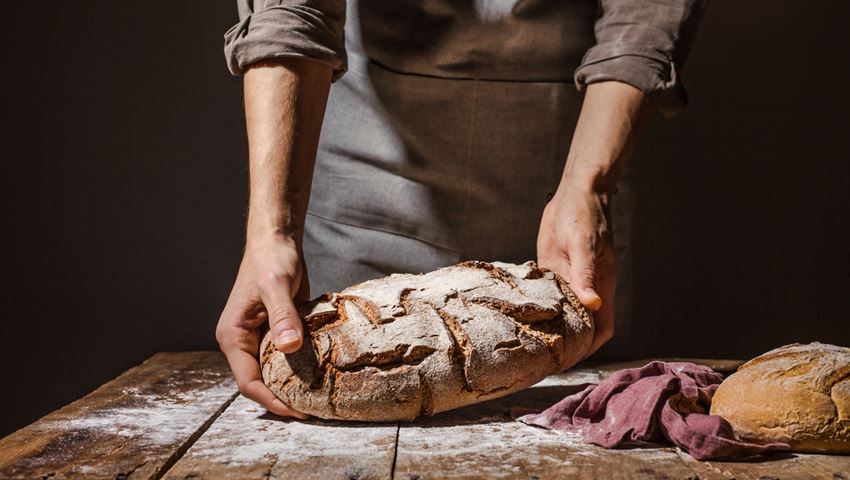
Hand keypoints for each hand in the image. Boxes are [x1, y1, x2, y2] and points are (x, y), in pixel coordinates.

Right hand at [215, 234, 310, 418]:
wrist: (277, 240)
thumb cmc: (271, 258)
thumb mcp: (277, 286)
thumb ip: (282, 316)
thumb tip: (289, 347)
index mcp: (232, 336)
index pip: (248, 382)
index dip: (272, 400)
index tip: (298, 411)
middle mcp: (242, 341)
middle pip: (260, 382)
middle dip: (283, 399)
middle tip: (314, 411)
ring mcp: (258, 337)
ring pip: (273, 372)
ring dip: (293, 385)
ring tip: (320, 398)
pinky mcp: (275, 330)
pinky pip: (285, 357)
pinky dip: (300, 367)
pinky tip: (322, 374)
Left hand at [537, 184, 616, 357]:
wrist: (576, 192)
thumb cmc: (584, 214)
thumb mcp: (582, 243)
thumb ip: (585, 273)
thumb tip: (593, 304)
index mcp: (601, 285)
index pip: (601, 328)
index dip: (588, 348)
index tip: (568, 361)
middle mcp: (586, 287)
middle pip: (581, 326)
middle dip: (566, 344)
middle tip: (539, 361)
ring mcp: (569, 280)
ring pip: (563, 312)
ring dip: (550, 327)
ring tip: (527, 344)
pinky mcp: (554, 270)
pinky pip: (548, 295)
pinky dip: (538, 306)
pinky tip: (519, 314)